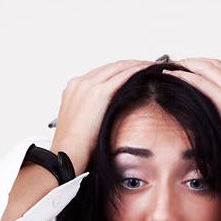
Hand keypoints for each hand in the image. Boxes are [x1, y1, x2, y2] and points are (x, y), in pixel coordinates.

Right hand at [51, 59, 154, 173]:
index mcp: (73, 90)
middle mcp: (80, 83)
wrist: (66, 155)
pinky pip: (124, 75)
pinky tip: (151, 70)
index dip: (120, 72)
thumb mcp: (82, 128)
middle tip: (149, 67)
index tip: (133, 74)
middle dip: (131, 65)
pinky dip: (139, 71)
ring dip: (138, 65)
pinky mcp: (100, 93)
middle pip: (111, 67)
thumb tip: (107, 121)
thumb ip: (93, 116)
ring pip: (119, 67)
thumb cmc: (73, 150)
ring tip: (154, 67)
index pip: (102, 73)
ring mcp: (89, 86)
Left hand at [161, 57, 220, 164]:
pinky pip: (202, 82)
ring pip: (208, 68)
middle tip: (178, 65)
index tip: (193, 70)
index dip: (207, 68)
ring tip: (172, 66)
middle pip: (216, 65)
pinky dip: (185, 76)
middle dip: (195, 62)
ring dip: (188, 65)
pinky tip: (172, 74)